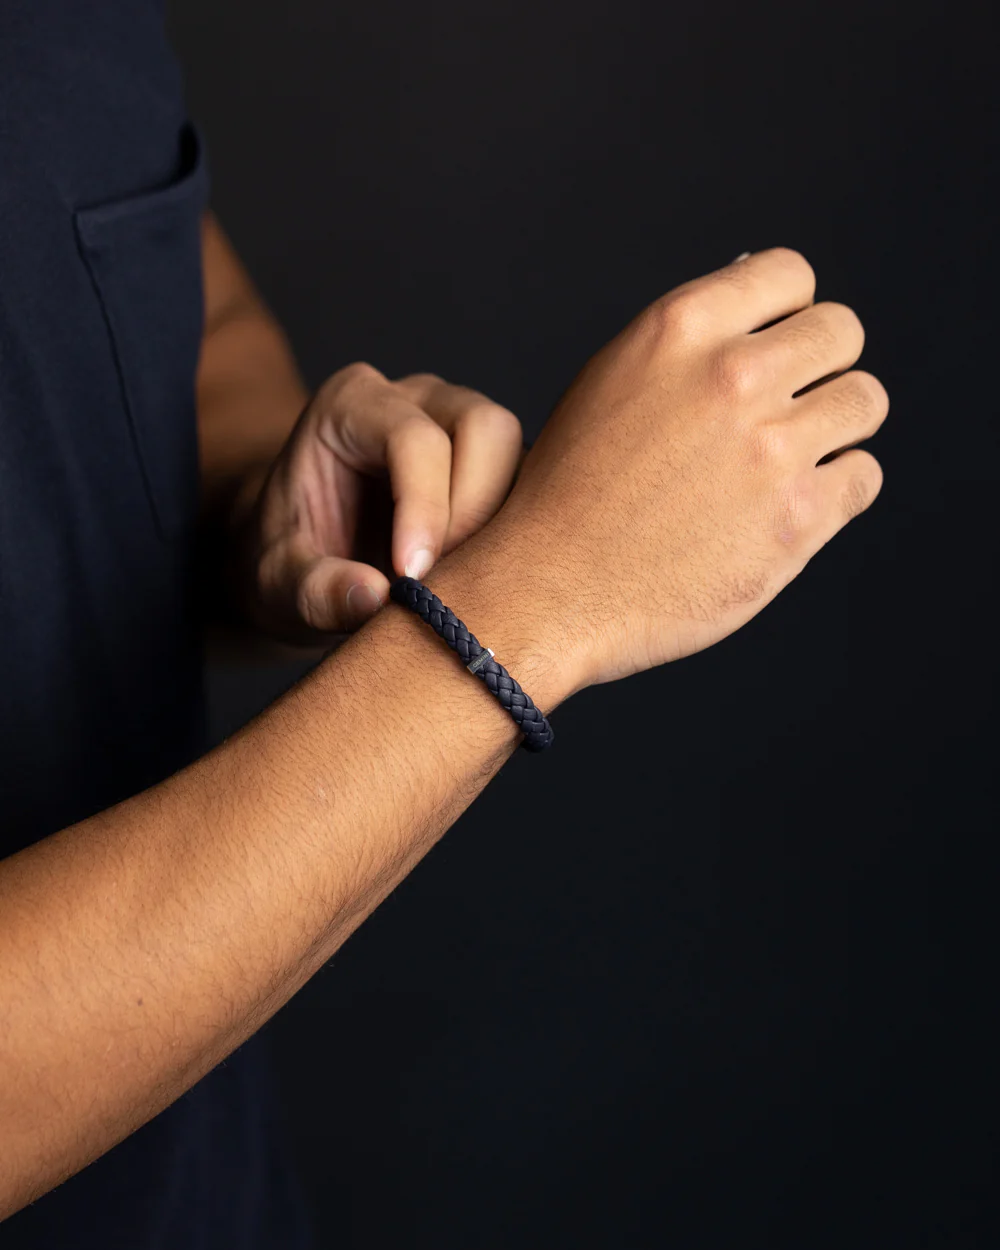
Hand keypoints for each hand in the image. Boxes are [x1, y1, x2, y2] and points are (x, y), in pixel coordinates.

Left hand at [234, 364, 522, 641]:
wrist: (303, 562)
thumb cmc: (285, 561)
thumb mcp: (274, 582)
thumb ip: (313, 590)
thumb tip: (374, 599)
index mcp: (352, 404)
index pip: (414, 439)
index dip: (424, 510)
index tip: (410, 579)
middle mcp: (417, 399)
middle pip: (485, 428)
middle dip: (474, 510)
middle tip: (444, 581)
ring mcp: (462, 425)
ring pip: (520, 451)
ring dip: (503, 522)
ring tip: (463, 583)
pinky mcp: (495, 466)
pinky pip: (531, 487)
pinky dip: (517, 535)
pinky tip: (485, 581)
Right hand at [444, 248, 887, 702]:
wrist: (551, 590)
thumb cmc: (571, 491)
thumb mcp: (610, 382)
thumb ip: (687, 342)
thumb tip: (761, 296)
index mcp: (679, 329)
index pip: (790, 274)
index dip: (789, 312)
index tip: (775, 348)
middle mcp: (731, 378)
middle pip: (841, 331)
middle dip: (820, 366)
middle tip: (788, 408)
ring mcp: (770, 450)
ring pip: (865, 400)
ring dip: (836, 427)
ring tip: (790, 459)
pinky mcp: (797, 520)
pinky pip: (862, 476)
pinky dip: (836, 491)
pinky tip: (788, 507)